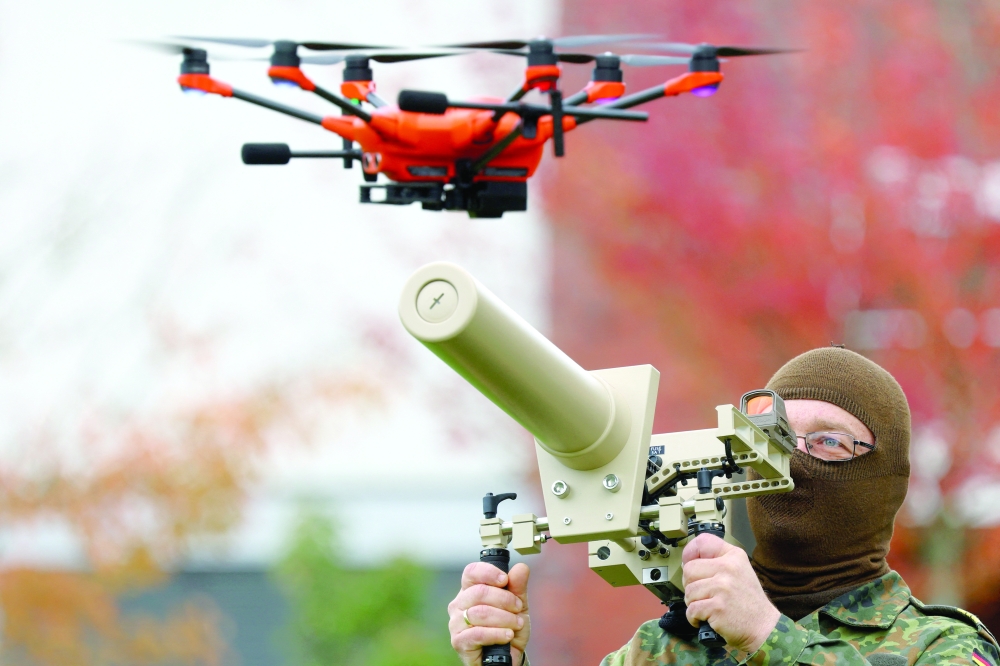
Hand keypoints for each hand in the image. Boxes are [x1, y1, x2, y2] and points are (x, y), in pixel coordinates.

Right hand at [448, 561, 530, 665]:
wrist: (508, 657)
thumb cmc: (509, 627)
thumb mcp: (518, 606)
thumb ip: (518, 587)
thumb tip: (521, 567)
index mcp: (470, 590)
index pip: (471, 572)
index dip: (488, 573)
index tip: (505, 580)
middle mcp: (459, 604)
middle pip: (479, 592)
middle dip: (505, 599)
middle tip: (518, 608)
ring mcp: (456, 623)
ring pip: (480, 613)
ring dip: (505, 619)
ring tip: (516, 625)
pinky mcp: (459, 641)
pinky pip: (478, 633)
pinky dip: (497, 633)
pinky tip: (508, 635)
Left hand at [682, 534, 779, 653]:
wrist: (764, 627)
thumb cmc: (748, 602)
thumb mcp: (740, 571)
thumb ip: (718, 562)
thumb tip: (686, 563)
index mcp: (734, 556)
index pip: (702, 542)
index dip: (690, 553)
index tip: (689, 563)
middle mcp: (728, 568)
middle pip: (689, 569)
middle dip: (690, 584)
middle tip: (702, 595)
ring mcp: (722, 587)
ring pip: (688, 591)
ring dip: (693, 603)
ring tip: (707, 608)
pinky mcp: (717, 607)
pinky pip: (691, 610)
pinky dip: (694, 618)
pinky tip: (705, 619)